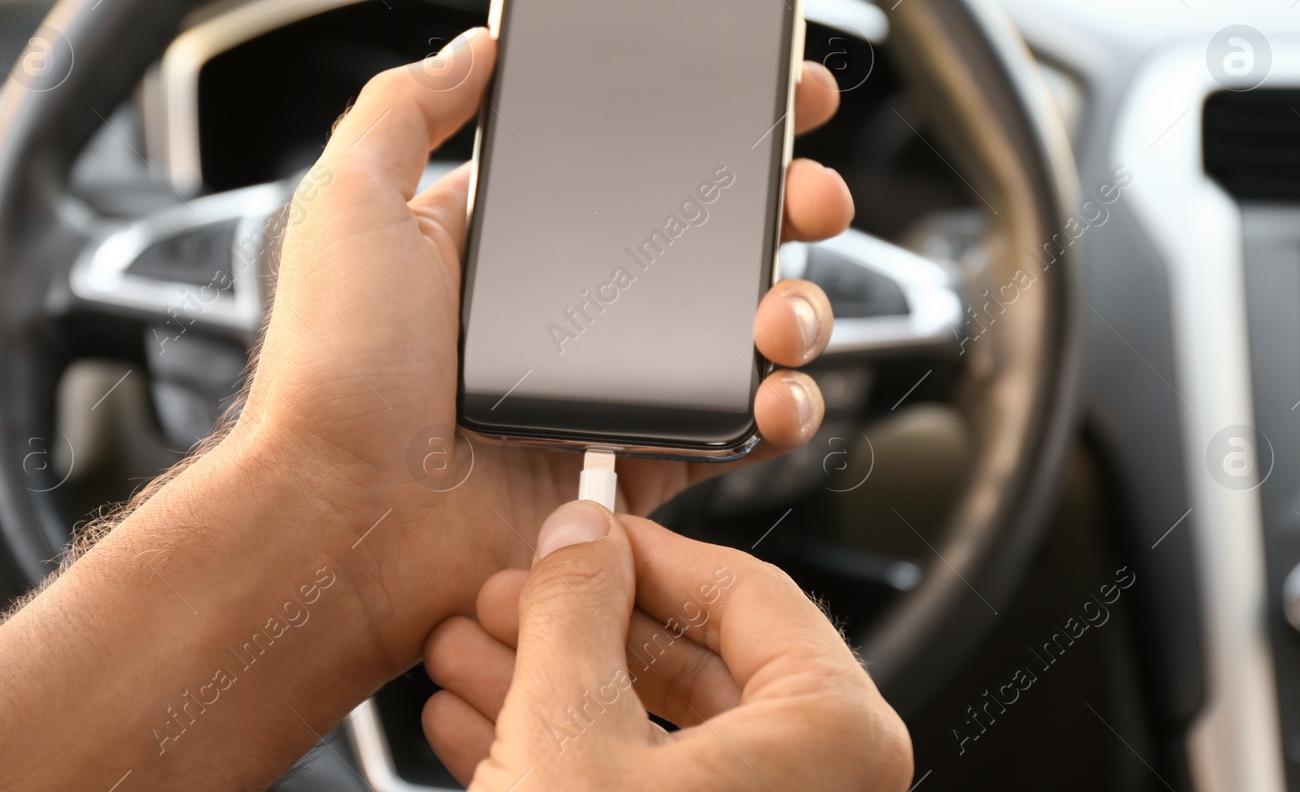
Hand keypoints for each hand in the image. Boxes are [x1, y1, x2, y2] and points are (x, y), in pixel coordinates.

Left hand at [234, 27, 852, 678]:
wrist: (343, 522)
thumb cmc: (332, 371)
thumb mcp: (349, 206)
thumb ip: (405, 111)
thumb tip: (478, 46)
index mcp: (515, 243)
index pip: (636, 165)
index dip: (713, 128)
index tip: (778, 95)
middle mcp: (571, 309)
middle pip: (712, 242)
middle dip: (784, 207)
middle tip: (808, 195)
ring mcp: (610, 389)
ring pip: (741, 331)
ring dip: (794, 307)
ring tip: (781, 311)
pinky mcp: (634, 465)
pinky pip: (733, 431)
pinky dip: (778, 410)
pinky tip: (775, 393)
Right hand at [420, 500, 913, 790]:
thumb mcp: (566, 730)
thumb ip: (575, 607)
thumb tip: (580, 536)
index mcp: (835, 733)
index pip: (746, 588)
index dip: (645, 549)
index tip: (583, 533)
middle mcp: (821, 783)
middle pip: (694, 659)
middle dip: (577, 624)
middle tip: (508, 594)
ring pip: (651, 730)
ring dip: (548, 687)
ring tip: (464, 656)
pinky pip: (635, 788)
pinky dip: (556, 755)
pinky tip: (472, 726)